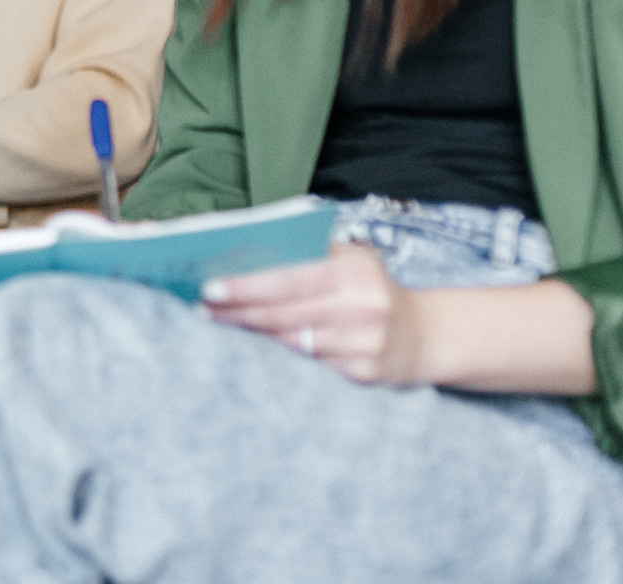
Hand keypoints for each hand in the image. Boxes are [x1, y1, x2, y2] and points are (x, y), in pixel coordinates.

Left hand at [204, 243, 424, 383]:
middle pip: (283, 315)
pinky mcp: (361, 376)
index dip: (247, 286)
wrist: (423, 336)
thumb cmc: (368, 287)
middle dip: (236, 312)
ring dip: (248, 335)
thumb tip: (242, 248)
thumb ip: (306, 252)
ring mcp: (363, 346)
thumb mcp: (349, 259)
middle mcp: (362, 310)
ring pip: (290, 344)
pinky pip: (307, 367)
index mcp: (354, 273)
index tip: (210, 287)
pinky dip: (275, 357)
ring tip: (215, 324)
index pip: (289, 280)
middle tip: (200, 308)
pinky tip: (251, 349)